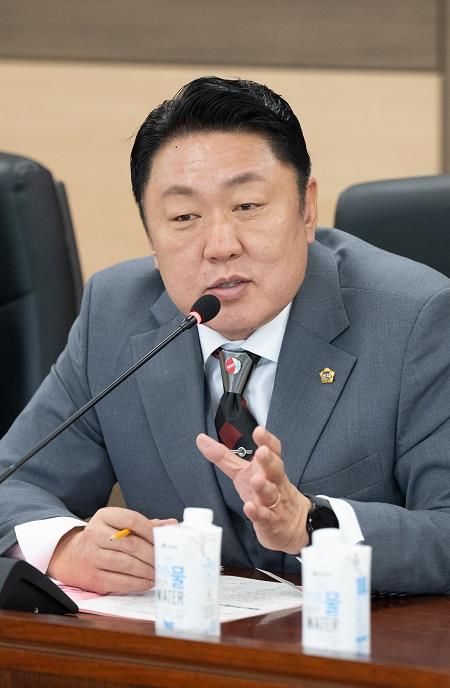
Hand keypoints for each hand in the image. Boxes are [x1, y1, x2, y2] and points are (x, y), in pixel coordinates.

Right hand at [47, 507, 175, 593]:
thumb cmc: (103, 538)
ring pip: (127, 564)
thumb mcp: (119, 524)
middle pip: (131, 544)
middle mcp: (95, 534)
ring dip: (148, 570)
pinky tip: (148, 581)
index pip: (132, 519)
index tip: (165, 539)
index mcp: (104, 516)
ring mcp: (92, 557)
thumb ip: (145, 525)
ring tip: (161, 572)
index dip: (151, 530)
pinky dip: (138, 583)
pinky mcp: (93, 578)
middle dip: (153, 554)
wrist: (71, 556)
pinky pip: (120, 582)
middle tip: (167, 560)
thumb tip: (172, 525)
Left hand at [196, 426, 310, 553]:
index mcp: (269, 468)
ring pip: (272, 493)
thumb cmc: (263, 494)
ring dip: (264, 486)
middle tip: (262, 452)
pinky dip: (258, 513)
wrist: (291, 524)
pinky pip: (266, 517)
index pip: (273, 451)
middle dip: (269, 460)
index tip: (259, 431)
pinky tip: (250, 507)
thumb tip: (201, 439)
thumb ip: (223, 457)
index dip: (267, 440)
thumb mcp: (242, 473)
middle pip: (276, 469)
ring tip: (257, 480)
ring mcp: (275, 503)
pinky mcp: (271, 523)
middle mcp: (275, 483)